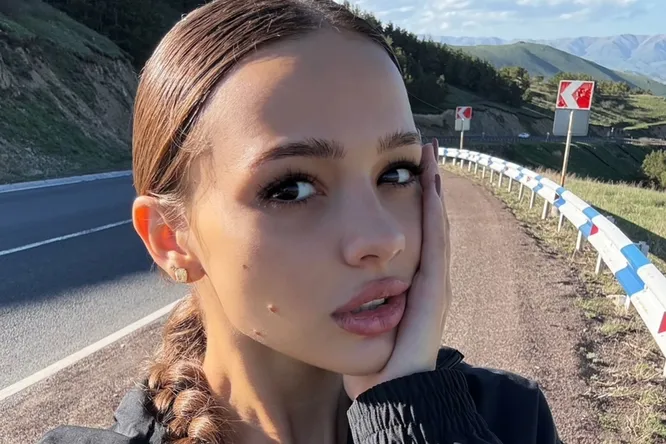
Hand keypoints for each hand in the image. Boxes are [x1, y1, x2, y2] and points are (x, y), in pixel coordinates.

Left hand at [343, 138, 451, 399]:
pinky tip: (429, 184)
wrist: (391, 392)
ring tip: (428, 156)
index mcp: (412, 285)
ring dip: (433, 190)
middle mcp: (429, 279)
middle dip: (426, 187)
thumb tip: (326, 282)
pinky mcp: (434, 290)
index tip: (403, 171)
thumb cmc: (372, 361)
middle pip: (430, 223)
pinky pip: (435, 243)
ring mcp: (435, 283)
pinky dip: (434, 212)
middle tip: (422, 152)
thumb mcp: (359, 320)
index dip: (412, 203)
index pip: (415, 234)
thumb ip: (350, 299)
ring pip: (436, 226)